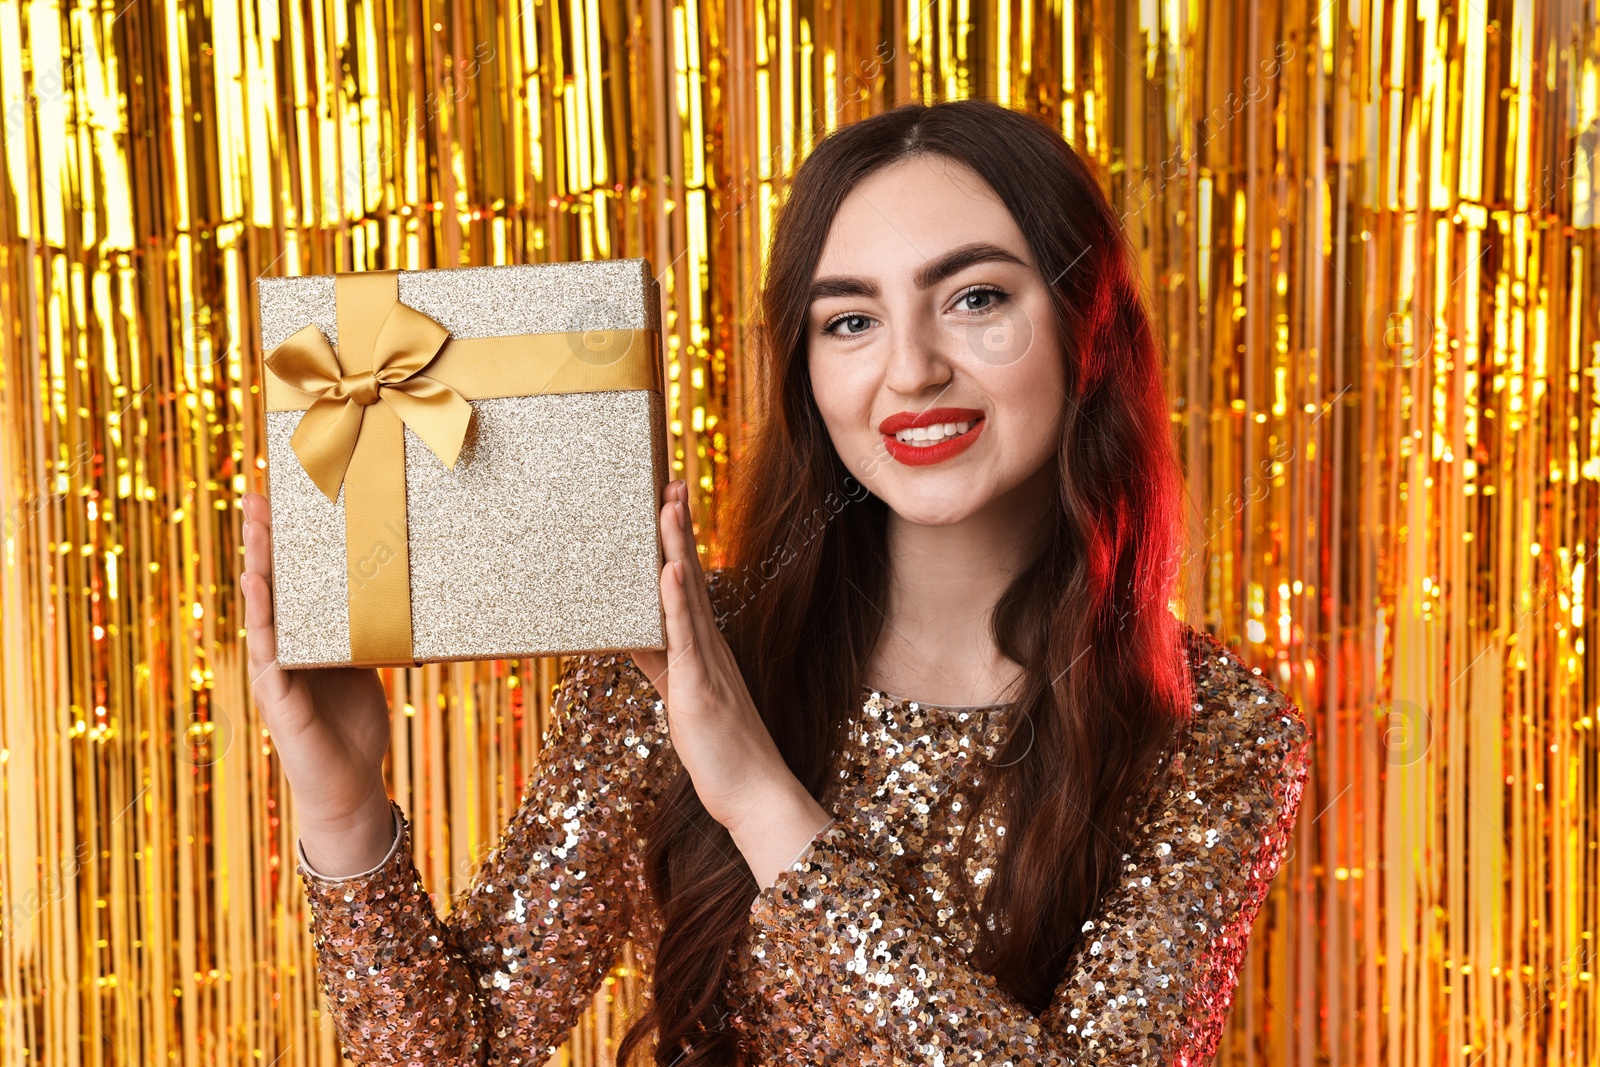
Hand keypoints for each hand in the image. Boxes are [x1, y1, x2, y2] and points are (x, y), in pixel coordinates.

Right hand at [240, 492, 397, 874]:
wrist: (350, 784)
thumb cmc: (356, 724)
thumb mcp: (367, 664)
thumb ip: (368, 630)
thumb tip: (398, 589)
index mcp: (304, 638)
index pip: (290, 582)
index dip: (283, 543)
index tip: (280, 499)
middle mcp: (283, 650)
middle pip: (270, 588)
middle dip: (262, 543)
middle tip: (256, 497)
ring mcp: (276, 674)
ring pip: (263, 615)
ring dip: (256, 573)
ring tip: (254, 533)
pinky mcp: (280, 700)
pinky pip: (270, 655)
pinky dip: (264, 622)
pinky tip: (258, 594)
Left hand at [628, 480, 831, 887]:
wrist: (754, 794)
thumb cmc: (721, 754)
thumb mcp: (682, 699)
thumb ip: (661, 666)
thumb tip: (632, 639)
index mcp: (705, 649)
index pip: (687, 585)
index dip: (678, 544)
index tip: (670, 504)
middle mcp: (709, 647)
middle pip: (689, 576)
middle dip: (677, 529)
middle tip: (669, 483)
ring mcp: (707, 663)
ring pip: (688, 595)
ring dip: (676, 548)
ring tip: (666, 505)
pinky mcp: (699, 686)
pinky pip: (686, 637)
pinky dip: (677, 600)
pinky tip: (671, 568)